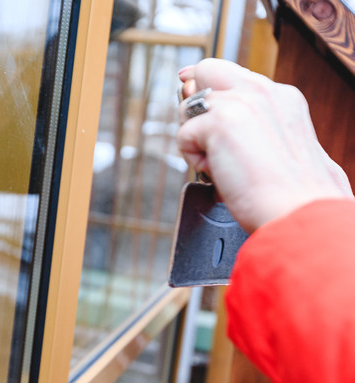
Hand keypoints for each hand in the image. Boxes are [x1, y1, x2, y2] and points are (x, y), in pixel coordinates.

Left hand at [176, 58, 352, 232]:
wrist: (300, 211)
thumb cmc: (292, 194)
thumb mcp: (280, 149)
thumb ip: (252, 126)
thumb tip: (212, 118)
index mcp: (281, 98)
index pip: (231, 75)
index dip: (206, 85)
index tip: (191, 92)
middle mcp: (262, 92)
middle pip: (205, 70)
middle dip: (193, 102)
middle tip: (204, 141)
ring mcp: (242, 102)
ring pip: (188, 106)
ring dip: (195, 140)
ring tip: (223, 165)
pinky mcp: (221, 121)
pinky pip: (182, 136)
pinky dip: (193, 160)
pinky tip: (218, 172)